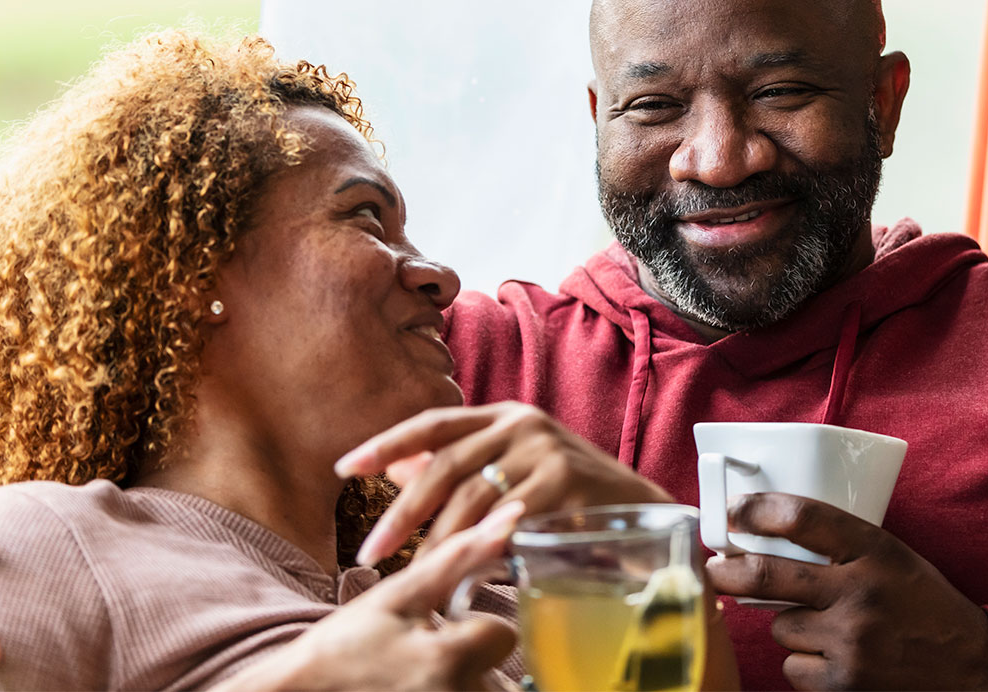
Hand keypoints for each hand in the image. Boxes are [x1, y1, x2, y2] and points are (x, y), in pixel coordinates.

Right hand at [213, 502, 524, 691]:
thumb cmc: (344, 645)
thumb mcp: (398, 594)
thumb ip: (460, 554)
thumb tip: (513, 514)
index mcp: (447, 660)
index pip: (503, 636)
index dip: (477, 629)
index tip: (444, 631)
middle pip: (500, 674)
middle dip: (474, 662)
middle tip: (426, 659)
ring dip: (468, 683)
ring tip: (420, 677)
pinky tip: (419, 688)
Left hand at [335, 402, 671, 565]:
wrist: (642, 510)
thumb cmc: (570, 496)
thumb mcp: (511, 473)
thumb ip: (459, 471)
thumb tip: (395, 471)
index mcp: (502, 415)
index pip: (433, 422)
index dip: (386, 443)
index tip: (344, 468)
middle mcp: (520, 421)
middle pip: (443, 464)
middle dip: (402, 512)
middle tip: (371, 551)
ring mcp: (544, 446)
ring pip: (471, 496)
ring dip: (438, 539)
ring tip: (417, 572)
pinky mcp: (564, 476)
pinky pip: (508, 517)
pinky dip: (483, 545)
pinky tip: (466, 568)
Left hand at [705, 493, 987, 690]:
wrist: (971, 665)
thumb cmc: (926, 604)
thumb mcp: (894, 557)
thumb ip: (844, 546)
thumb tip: (772, 536)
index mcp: (874, 551)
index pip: (803, 518)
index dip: (758, 510)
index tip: (734, 510)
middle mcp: (859, 592)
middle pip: (768, 575)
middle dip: (729, 571)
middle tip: (716, 569)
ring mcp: (850, 641)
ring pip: (781, 627)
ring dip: (790, 627)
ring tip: (825, 628)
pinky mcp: (844, 683)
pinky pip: (794, 667)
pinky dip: (805, 664)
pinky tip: (834, 658)